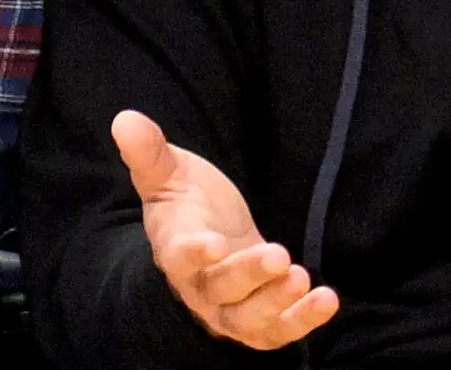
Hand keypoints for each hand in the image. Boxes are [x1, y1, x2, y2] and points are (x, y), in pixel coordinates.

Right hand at [112, 110, 338, 350]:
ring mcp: (230, 309)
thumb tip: (124, 119)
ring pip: (250, 319)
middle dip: (249, 275)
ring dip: (277, 304)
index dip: (196, 253)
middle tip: (279, 256)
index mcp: (176, 250)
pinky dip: (301, 321)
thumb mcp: (169, 174)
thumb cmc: (187, 205)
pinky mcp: (259, 319)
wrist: (208, 242)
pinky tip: (327, 300)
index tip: (216, 244)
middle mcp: (201, 287)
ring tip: (303, 279)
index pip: (181, 258)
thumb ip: (150, 152)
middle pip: (222, 291)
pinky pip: (277, 331)